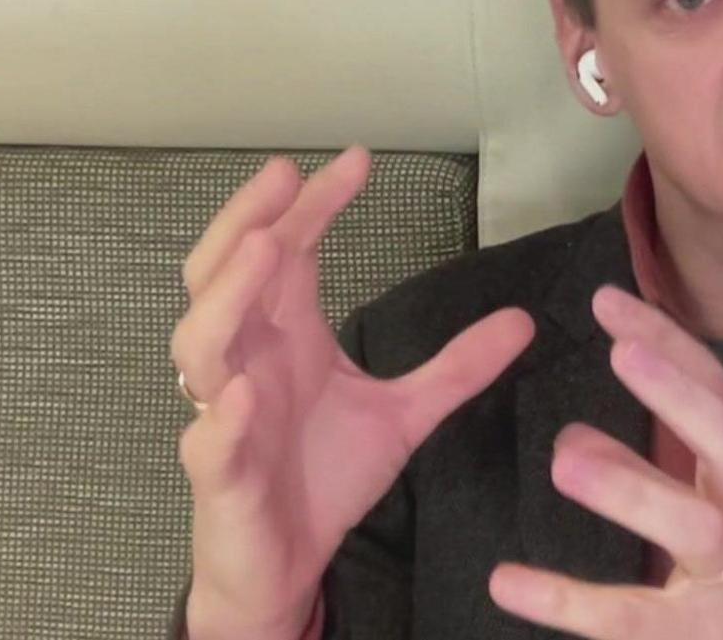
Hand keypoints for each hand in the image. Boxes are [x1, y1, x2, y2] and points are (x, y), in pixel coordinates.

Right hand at [172, 147, 534, 638]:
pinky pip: (208, 441)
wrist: (287, 563)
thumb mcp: (406, 413)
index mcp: (284, 334)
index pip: (290, 250)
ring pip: (201, 342)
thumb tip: (522, 321)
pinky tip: (242, 393)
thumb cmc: (323, 476)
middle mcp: (245, 360)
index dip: (314, 203)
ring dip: (230, 294)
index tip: (356, 159)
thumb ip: (457, 366)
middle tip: (285, 178)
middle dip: (247, 220)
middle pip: (224, 272)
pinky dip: (221, 416)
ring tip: (269, 251)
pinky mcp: (220, 475)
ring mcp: (223, 414)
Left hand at [488, 286, 722, 639]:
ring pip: (692, 530)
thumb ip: (653, 478)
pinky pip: (629, 619)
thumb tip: (574, 437)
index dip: (669, 345)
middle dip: (679, 396)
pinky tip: (510, 582)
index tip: (610, 301)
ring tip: (564, 459)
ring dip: (633, 488)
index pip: (717, 397)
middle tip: (619, 352)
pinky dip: (568, 600)